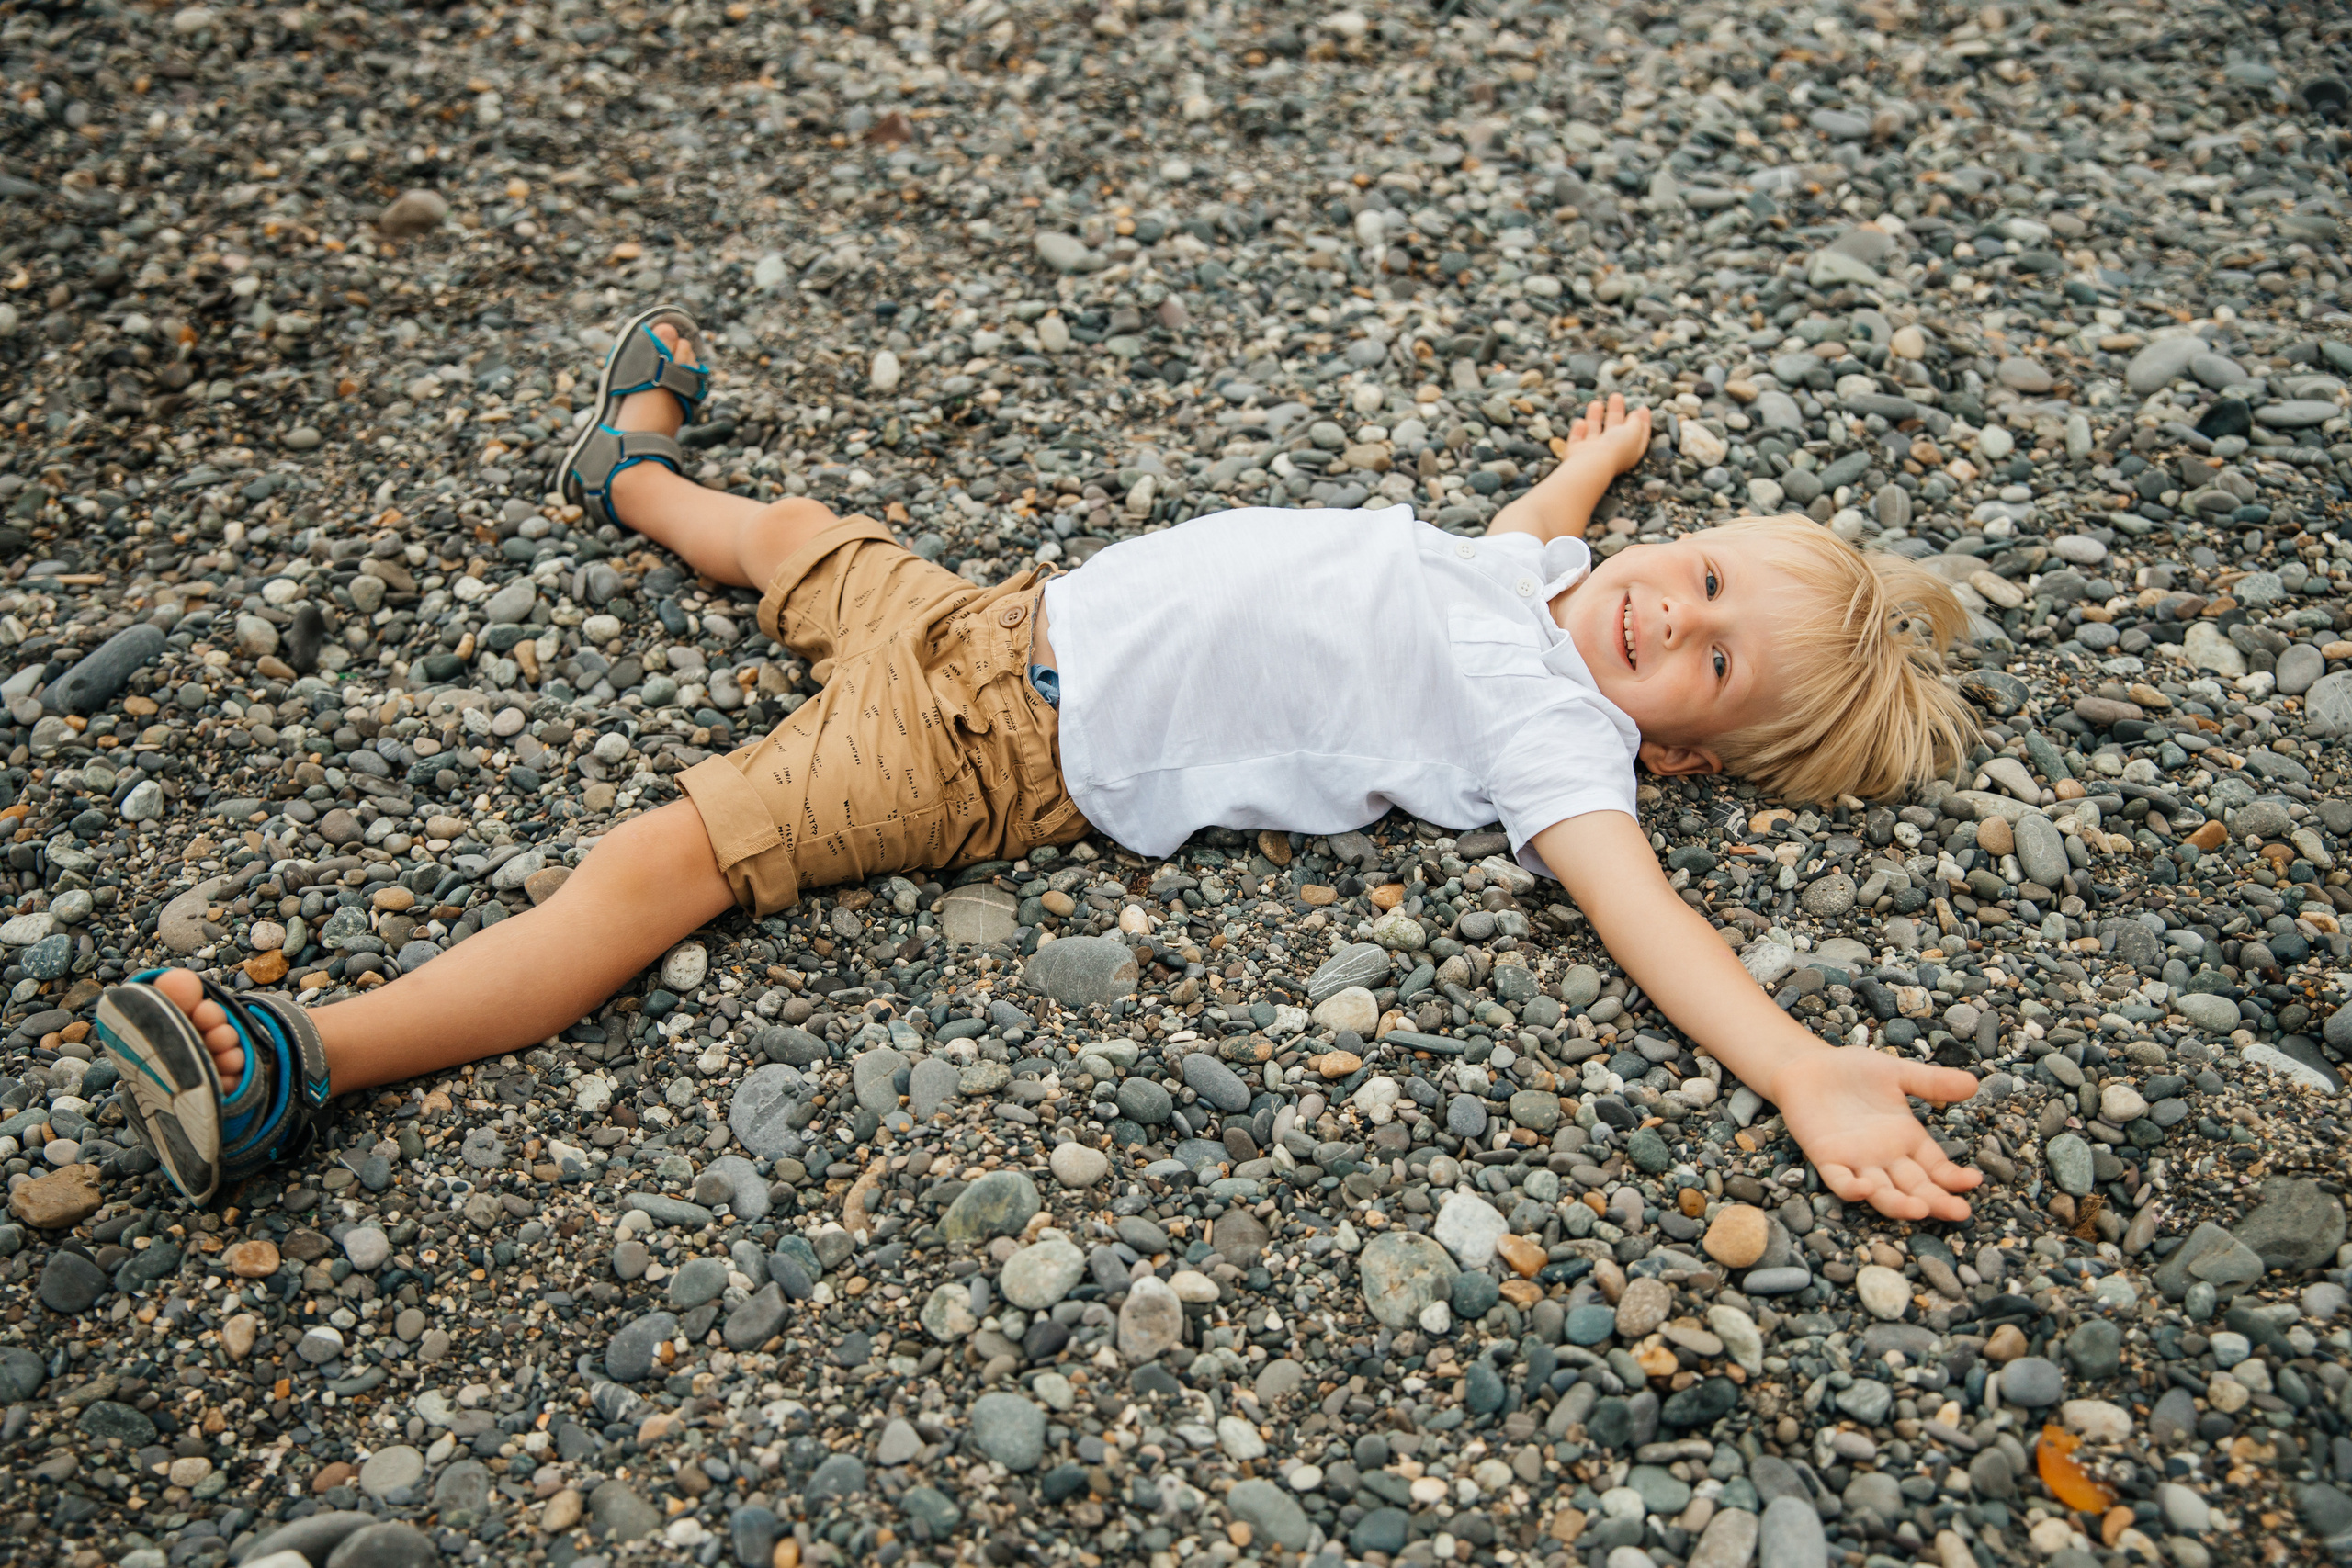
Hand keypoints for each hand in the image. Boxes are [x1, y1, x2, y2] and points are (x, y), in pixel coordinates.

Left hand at [1767, 1047, 1984, 1220]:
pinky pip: (1840, 1180)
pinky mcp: (1826, 1158)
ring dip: (1899, 1204)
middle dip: (1937, 1201)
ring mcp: (1856, 1161)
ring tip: (1920, 1210)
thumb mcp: (1896, 1074)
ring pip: (1882, 1192)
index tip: (1975, 1182)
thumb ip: (1931, 1082)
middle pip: (1915, 1187)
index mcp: (1906, 1139)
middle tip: (1960, 1213)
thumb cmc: (1853, 1072)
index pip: (1936, 1167)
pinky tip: (1865, 1189)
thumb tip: (1974, 1083)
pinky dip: (1851, 1188)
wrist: (1807, 1066)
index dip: (1954, 1177)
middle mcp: (1885, 1157)